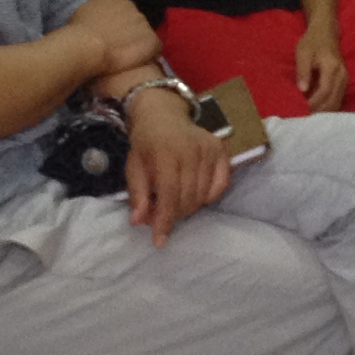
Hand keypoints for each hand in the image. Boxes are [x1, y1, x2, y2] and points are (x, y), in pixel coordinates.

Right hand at [70, 0, 161, 78]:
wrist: (88, 47)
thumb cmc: (77, 34)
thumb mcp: (78, 17)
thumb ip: (91, 16)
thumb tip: (95, 21)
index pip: (115, 9)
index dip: (113, 24)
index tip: (108, 35)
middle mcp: (128, 5)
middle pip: (131, 19)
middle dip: (127, 32)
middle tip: (118, 48)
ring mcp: (142, 21)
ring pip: (143, 33)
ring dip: (137, 43)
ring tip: (128, 58)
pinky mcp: (151, 39)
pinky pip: (154, 47)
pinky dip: (149, 55)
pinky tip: (140, 64)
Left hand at [122, 87, 230, 246]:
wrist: (163, 114)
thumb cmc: (146, 143)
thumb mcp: (133, 166)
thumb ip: (137, 194)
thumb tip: (138, 222)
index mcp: (166, 152)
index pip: (169, 194)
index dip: (164, 219)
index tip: (159, 240)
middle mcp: (191, 150)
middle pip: (187, 198)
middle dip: (173, 214)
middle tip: (161, 214)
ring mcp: (210, 149)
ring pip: (202, 196)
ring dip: (188, 207)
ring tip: (175, 201)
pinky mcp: (221, 150)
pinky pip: (220, 186)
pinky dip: (207, 197)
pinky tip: (195, 193)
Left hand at [295, 24, 347, 113]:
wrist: (326, 32)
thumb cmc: (312, 42)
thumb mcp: (303, 53)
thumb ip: (302, 71)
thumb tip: (301, 90)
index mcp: (332, 67)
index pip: (324, 91)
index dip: (313, 103)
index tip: (301, 110)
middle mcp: (342, 75)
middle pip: (333, 100)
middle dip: (319, 111)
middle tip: (305, 119)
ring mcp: (345, 79)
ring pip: (337, 102)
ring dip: (324, 111)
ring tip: (310, 118)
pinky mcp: (344, 82)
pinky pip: (338, 99)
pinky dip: (329, 107)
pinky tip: (318, 111)